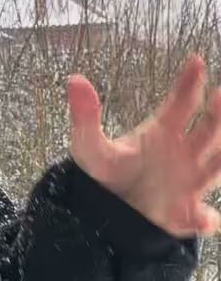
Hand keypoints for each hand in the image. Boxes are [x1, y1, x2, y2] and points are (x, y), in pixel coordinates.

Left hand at [67, 54, 220, 238]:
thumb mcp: (88, 145)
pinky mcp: (184, 214)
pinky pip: (201, 218)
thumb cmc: (104, 171)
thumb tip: (74, 79)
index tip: (195, 60)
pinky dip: (205, 220)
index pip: (182, 103)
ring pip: (215, 168)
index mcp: (163, 132)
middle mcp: (183, 153)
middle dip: (218, 115)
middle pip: (209, 131)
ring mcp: (188, 183)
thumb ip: (84, 116)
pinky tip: (205, 220)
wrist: (104, 208)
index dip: (190, 83)